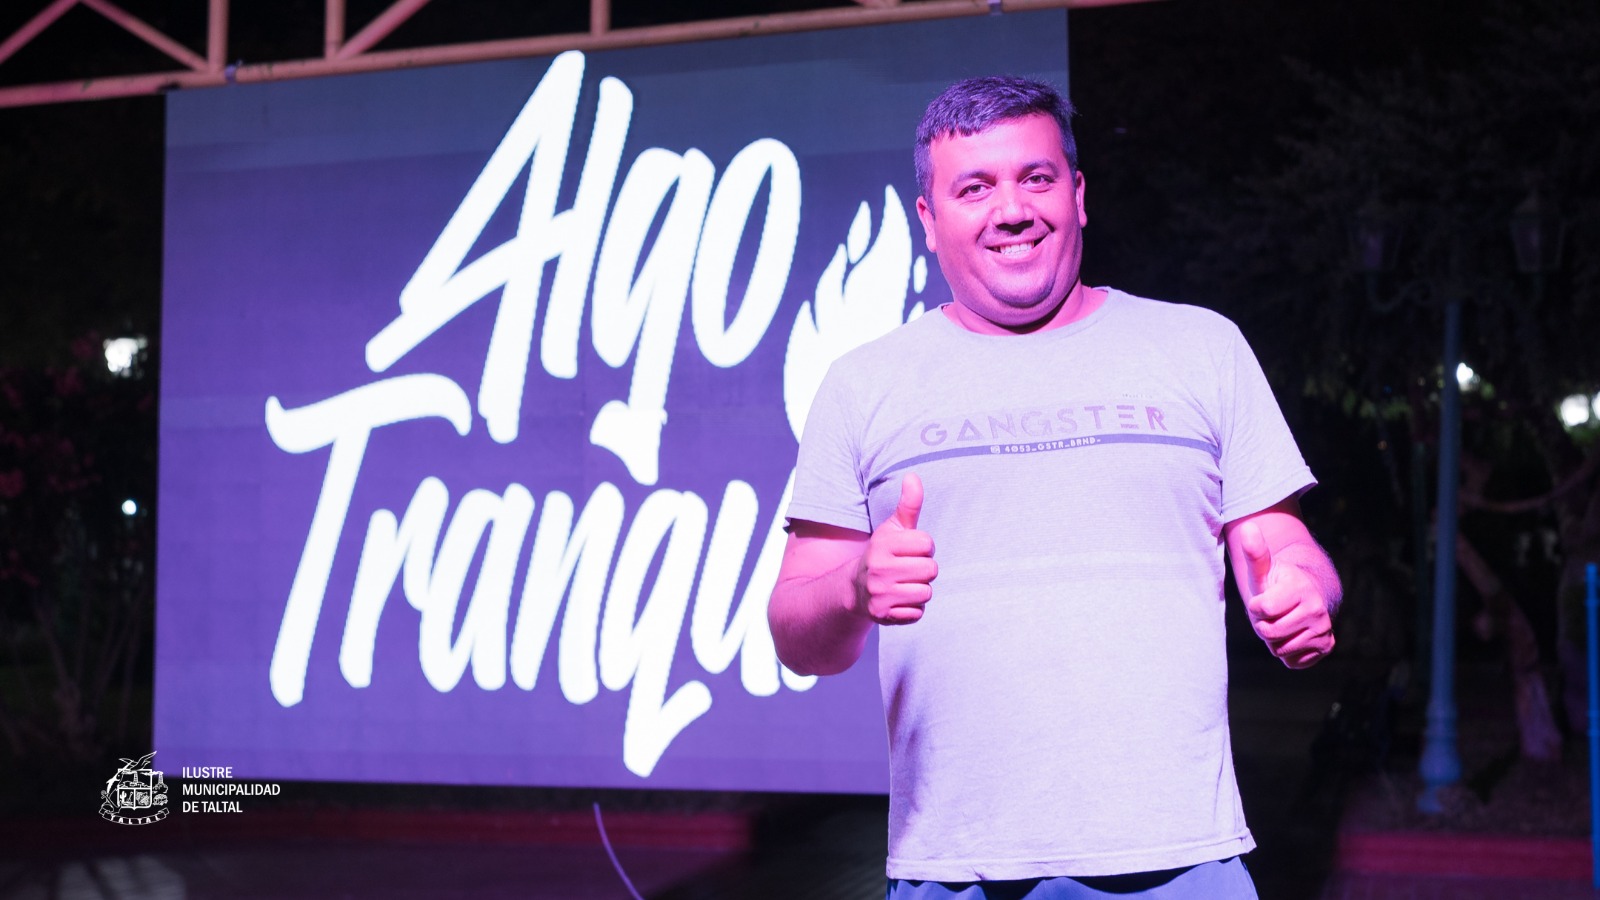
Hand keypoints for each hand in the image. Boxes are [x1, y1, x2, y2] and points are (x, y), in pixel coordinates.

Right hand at [853, 473, 936, 624]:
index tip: (908, 551)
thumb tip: (913, 476)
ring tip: (902, 585)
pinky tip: (898, 601)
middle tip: (906, 570)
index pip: (927, 543)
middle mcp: (879, 568)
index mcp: (883, 544)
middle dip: (923, 570)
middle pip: (931, 569)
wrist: (855, 589)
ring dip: (919, 590)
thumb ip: (908, 505)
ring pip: (926, 592)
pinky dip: (912, 609)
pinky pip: (917, 613)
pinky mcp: (883, 615)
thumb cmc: (882, 554)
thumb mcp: (893, 528)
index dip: (923, 548)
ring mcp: (880, 593)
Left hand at [1239, 521, 1334, 667]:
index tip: (1263, 599)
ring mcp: (1324, 629)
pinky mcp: (1326, 646)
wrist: (1306, 595)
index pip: (1261, 610)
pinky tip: (1293, 635)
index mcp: (1299, 587)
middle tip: (1273, 613)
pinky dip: (1288, 653)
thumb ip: (1255, 552)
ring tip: (1283, 622)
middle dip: (1264, 625)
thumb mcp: (1263, 570)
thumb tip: (1248, 527)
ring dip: (1275, 640)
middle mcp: (1317, 608)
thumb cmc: (1277, 583)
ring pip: (1280, 649)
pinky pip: (1293, 662)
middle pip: (1269, 633)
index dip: (1256, 607)